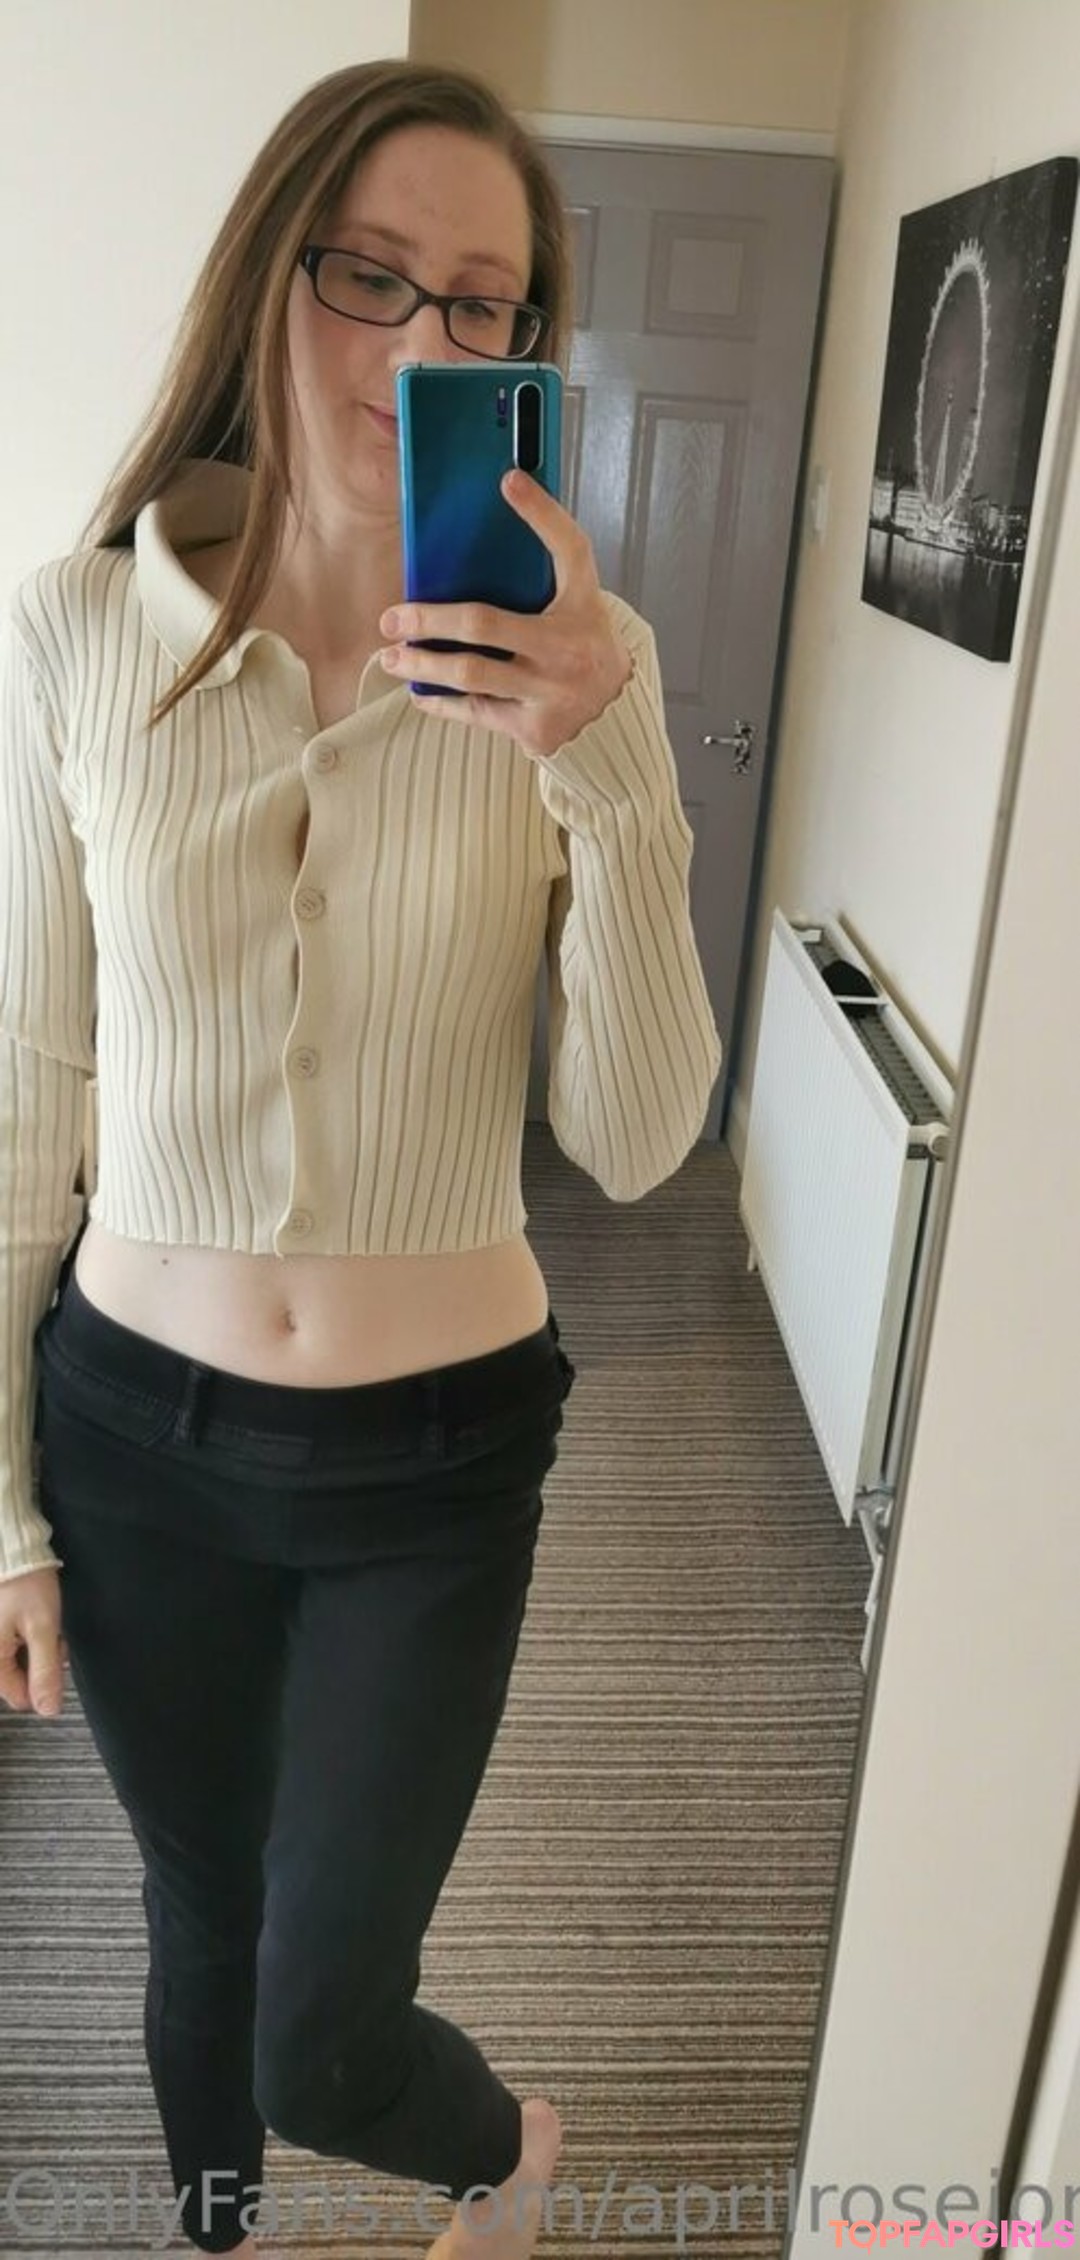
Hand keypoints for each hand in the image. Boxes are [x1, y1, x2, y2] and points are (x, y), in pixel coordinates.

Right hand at [0, 1567, 67, 1717]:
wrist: (12, 1547)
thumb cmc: (25, 1582)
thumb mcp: (42, 1627)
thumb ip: (45, 1670)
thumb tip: (48, 1710)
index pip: (19, 1696)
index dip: (44, 1679)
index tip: (55, 1652)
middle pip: (17, 1677)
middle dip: (39, 1659)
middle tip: (51, 1633)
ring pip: (16, 1660)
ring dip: (34, 1646)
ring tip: (42, 1620)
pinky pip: (10, 1643)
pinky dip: (25, 1634)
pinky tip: (33, 1617)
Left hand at [377, 470, 632, 761]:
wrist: (615, 714)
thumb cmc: (584, 646)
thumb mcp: (580, 602)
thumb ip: (547, 569)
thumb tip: (499, 512)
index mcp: (582, 606)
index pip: (569, 549)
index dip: (541, 513)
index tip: (508, 480)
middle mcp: (566, 649)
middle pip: (484, 624)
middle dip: (429, 618)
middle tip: (393, 618)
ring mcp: (548, 691)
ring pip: (470, 675)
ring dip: (423, 664)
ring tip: (392, 657)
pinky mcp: (533, 728)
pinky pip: (475, 713)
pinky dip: (441, 703)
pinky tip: (419, 692)